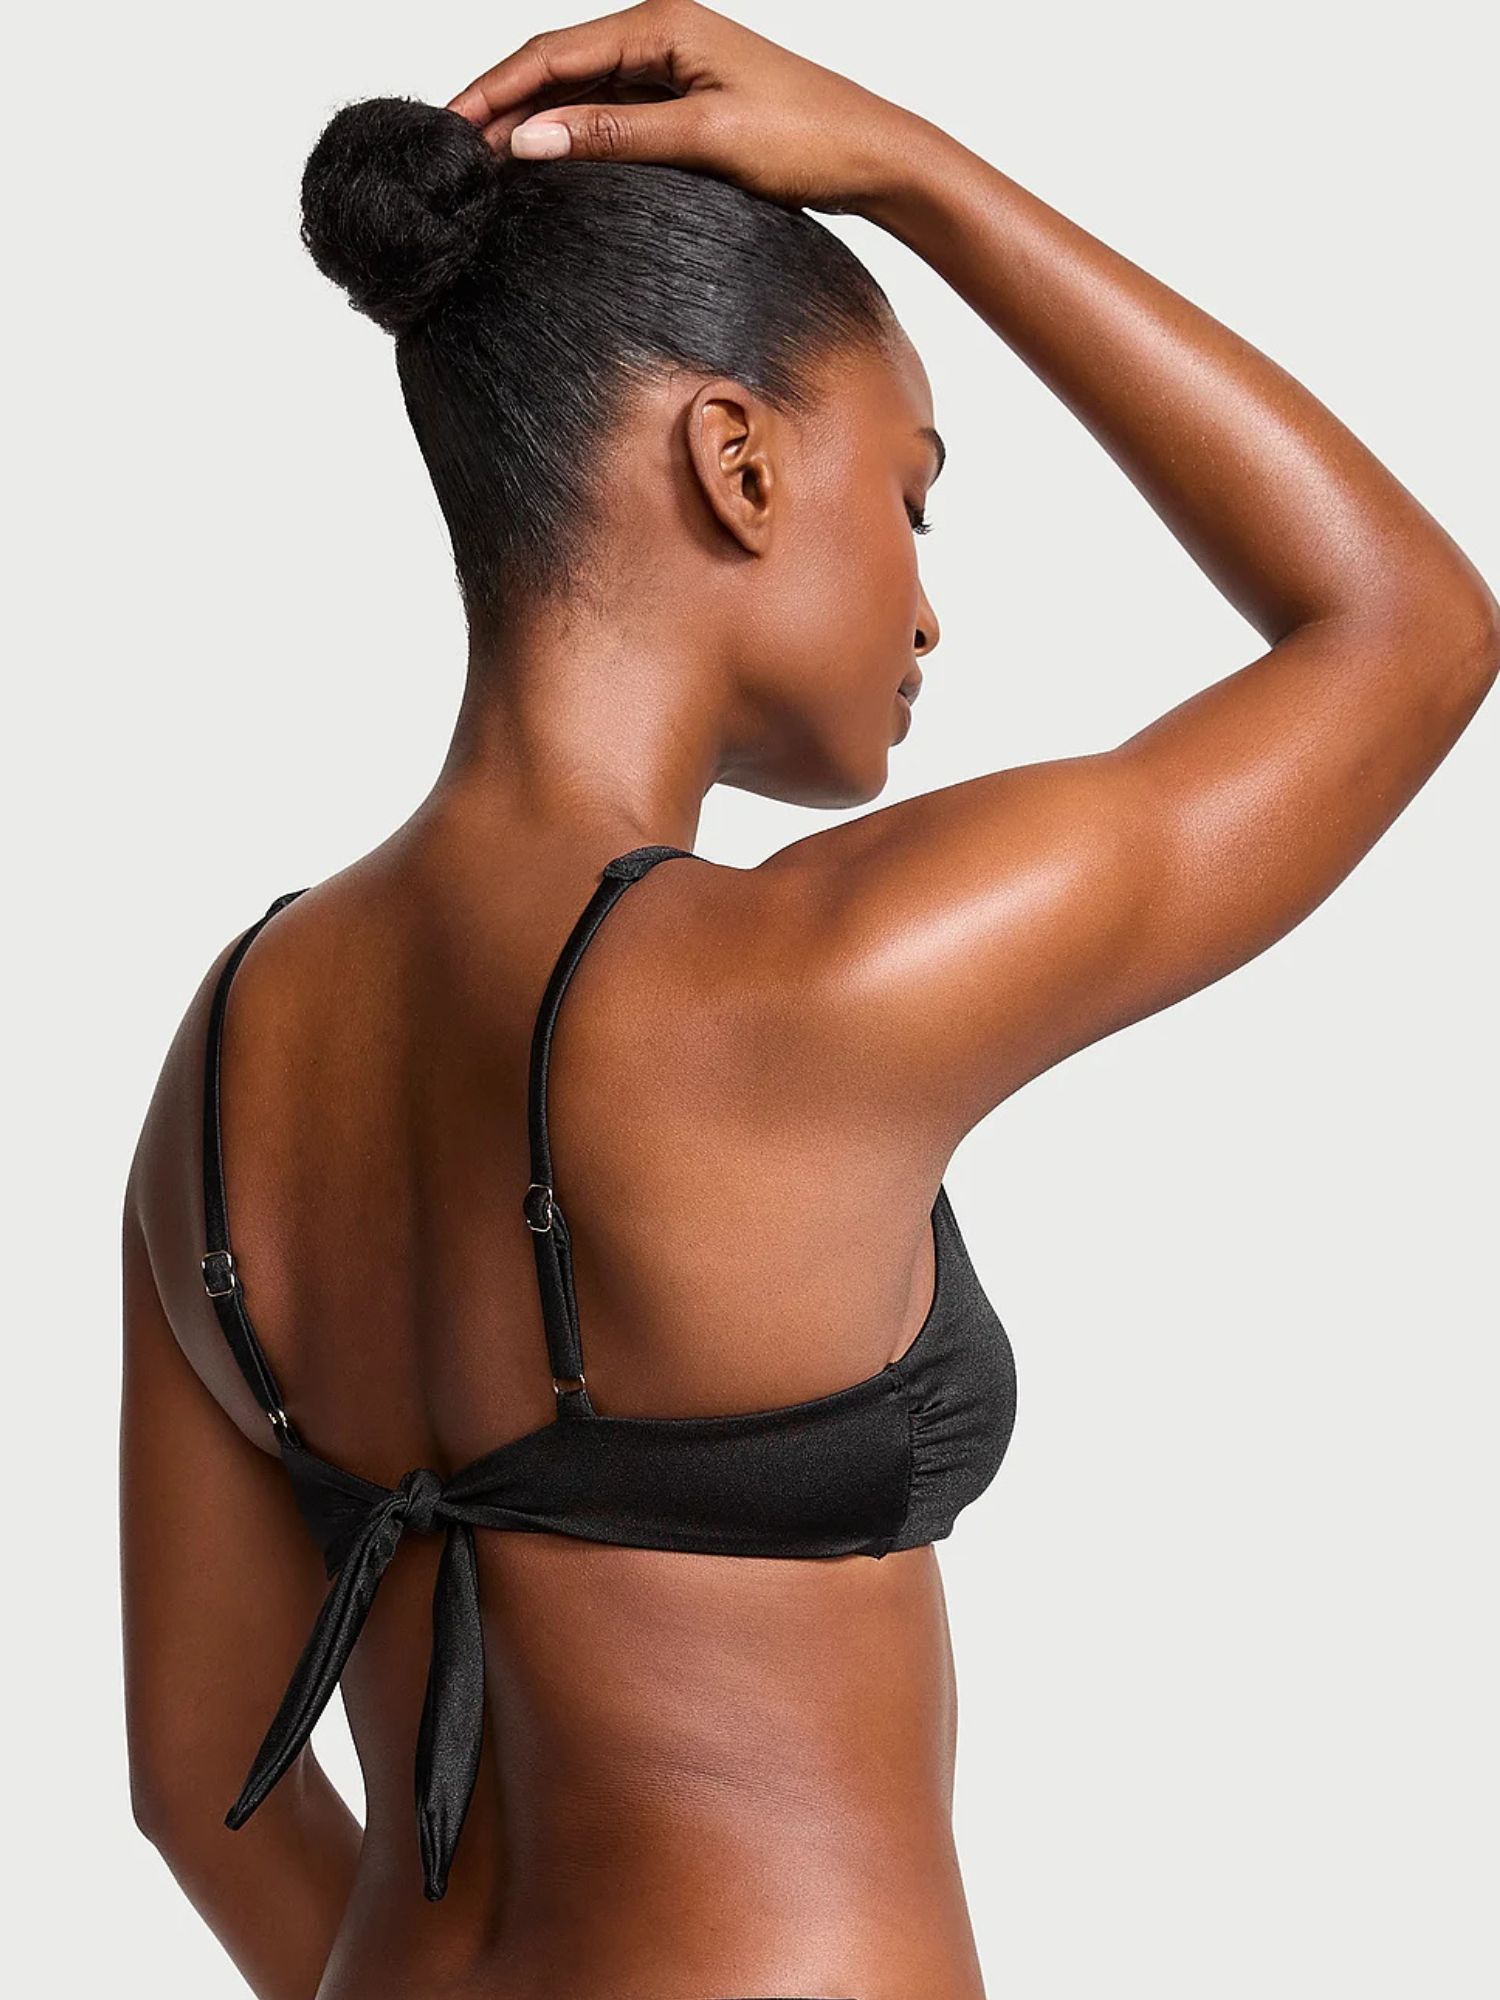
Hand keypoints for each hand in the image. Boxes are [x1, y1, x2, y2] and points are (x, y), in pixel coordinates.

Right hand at [445, 0, 924, 213]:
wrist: (873, 159)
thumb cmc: (806, 140)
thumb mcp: (704, 139)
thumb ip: (615, 137)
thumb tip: (530, 139)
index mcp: (662, 24)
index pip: (551, 53)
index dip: (492, 89)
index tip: (447, 127)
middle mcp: (662, 37)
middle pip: (557, 70)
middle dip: (501, 108)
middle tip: (451, 157)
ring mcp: (672, 72)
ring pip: (580, 97)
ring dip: (533, 128)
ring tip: (484, 172)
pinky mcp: (686, 107)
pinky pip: (612, 119)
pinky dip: (573, 142)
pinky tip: (546, 173)